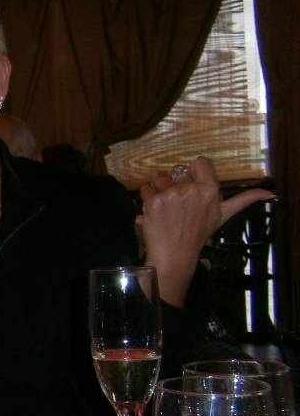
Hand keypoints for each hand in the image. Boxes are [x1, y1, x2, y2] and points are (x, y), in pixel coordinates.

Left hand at [138, 156, 272, 305]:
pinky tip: (154, 209)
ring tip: (166, 207)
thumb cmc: (199, 233)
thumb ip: (244, 199)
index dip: (193, 172)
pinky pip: (145, 187)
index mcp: (210, 190)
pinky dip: (147, 196)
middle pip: (177, 172)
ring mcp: (171, 195)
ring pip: (159, 177)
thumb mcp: (224, 215)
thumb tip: (270, 193)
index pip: (199, 162)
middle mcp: (191, 189)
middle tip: (178, 205)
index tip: (191, 184)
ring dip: (159, 189)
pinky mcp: (153, 201)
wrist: (175, 253)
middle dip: (175, 185)